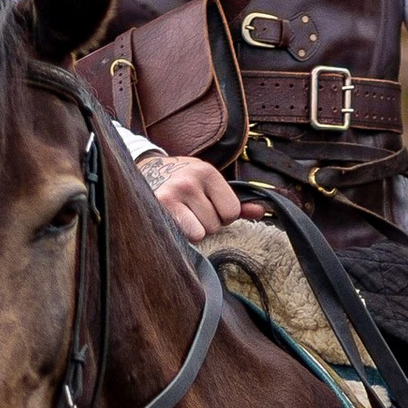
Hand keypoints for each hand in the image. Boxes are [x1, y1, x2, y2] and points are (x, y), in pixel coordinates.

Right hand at [136, 153, 263, 241]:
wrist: (146, 171)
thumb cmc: (184, 182)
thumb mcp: (210, 185)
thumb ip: (236, 201)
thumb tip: (261, 212)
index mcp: (207, 172)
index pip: (232, 212)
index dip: (223, 215)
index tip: (208, 207)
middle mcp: (190, 181)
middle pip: (216, 225)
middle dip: (206, 223)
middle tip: (191, 210)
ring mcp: (173, 194)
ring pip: (201, 233)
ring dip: (194, 230)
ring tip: (182, 215)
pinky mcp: (159, 207)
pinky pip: (187, 236)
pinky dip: (182, 234)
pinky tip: (173, 221)